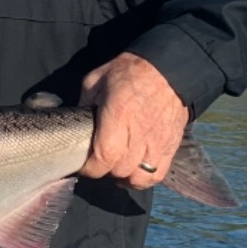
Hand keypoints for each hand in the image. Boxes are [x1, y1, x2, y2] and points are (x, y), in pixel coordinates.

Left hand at [80, 52, 187, 189]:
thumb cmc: (128, 73)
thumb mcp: (95, 81)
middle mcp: (140, 133)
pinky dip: (143, 179)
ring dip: (123, 177)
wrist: (168, 69)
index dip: (90, 168)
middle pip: (120, 170)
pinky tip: (132, 170)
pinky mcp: (171, 147)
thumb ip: (83, 104)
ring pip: (139, 178)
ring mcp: (158, 142)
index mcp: (119, 115)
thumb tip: (75, 125)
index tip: (81, 164)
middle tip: (96, 161)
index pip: (104, 156)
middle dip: (104, 171)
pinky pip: (157, 175)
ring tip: (114, 167)